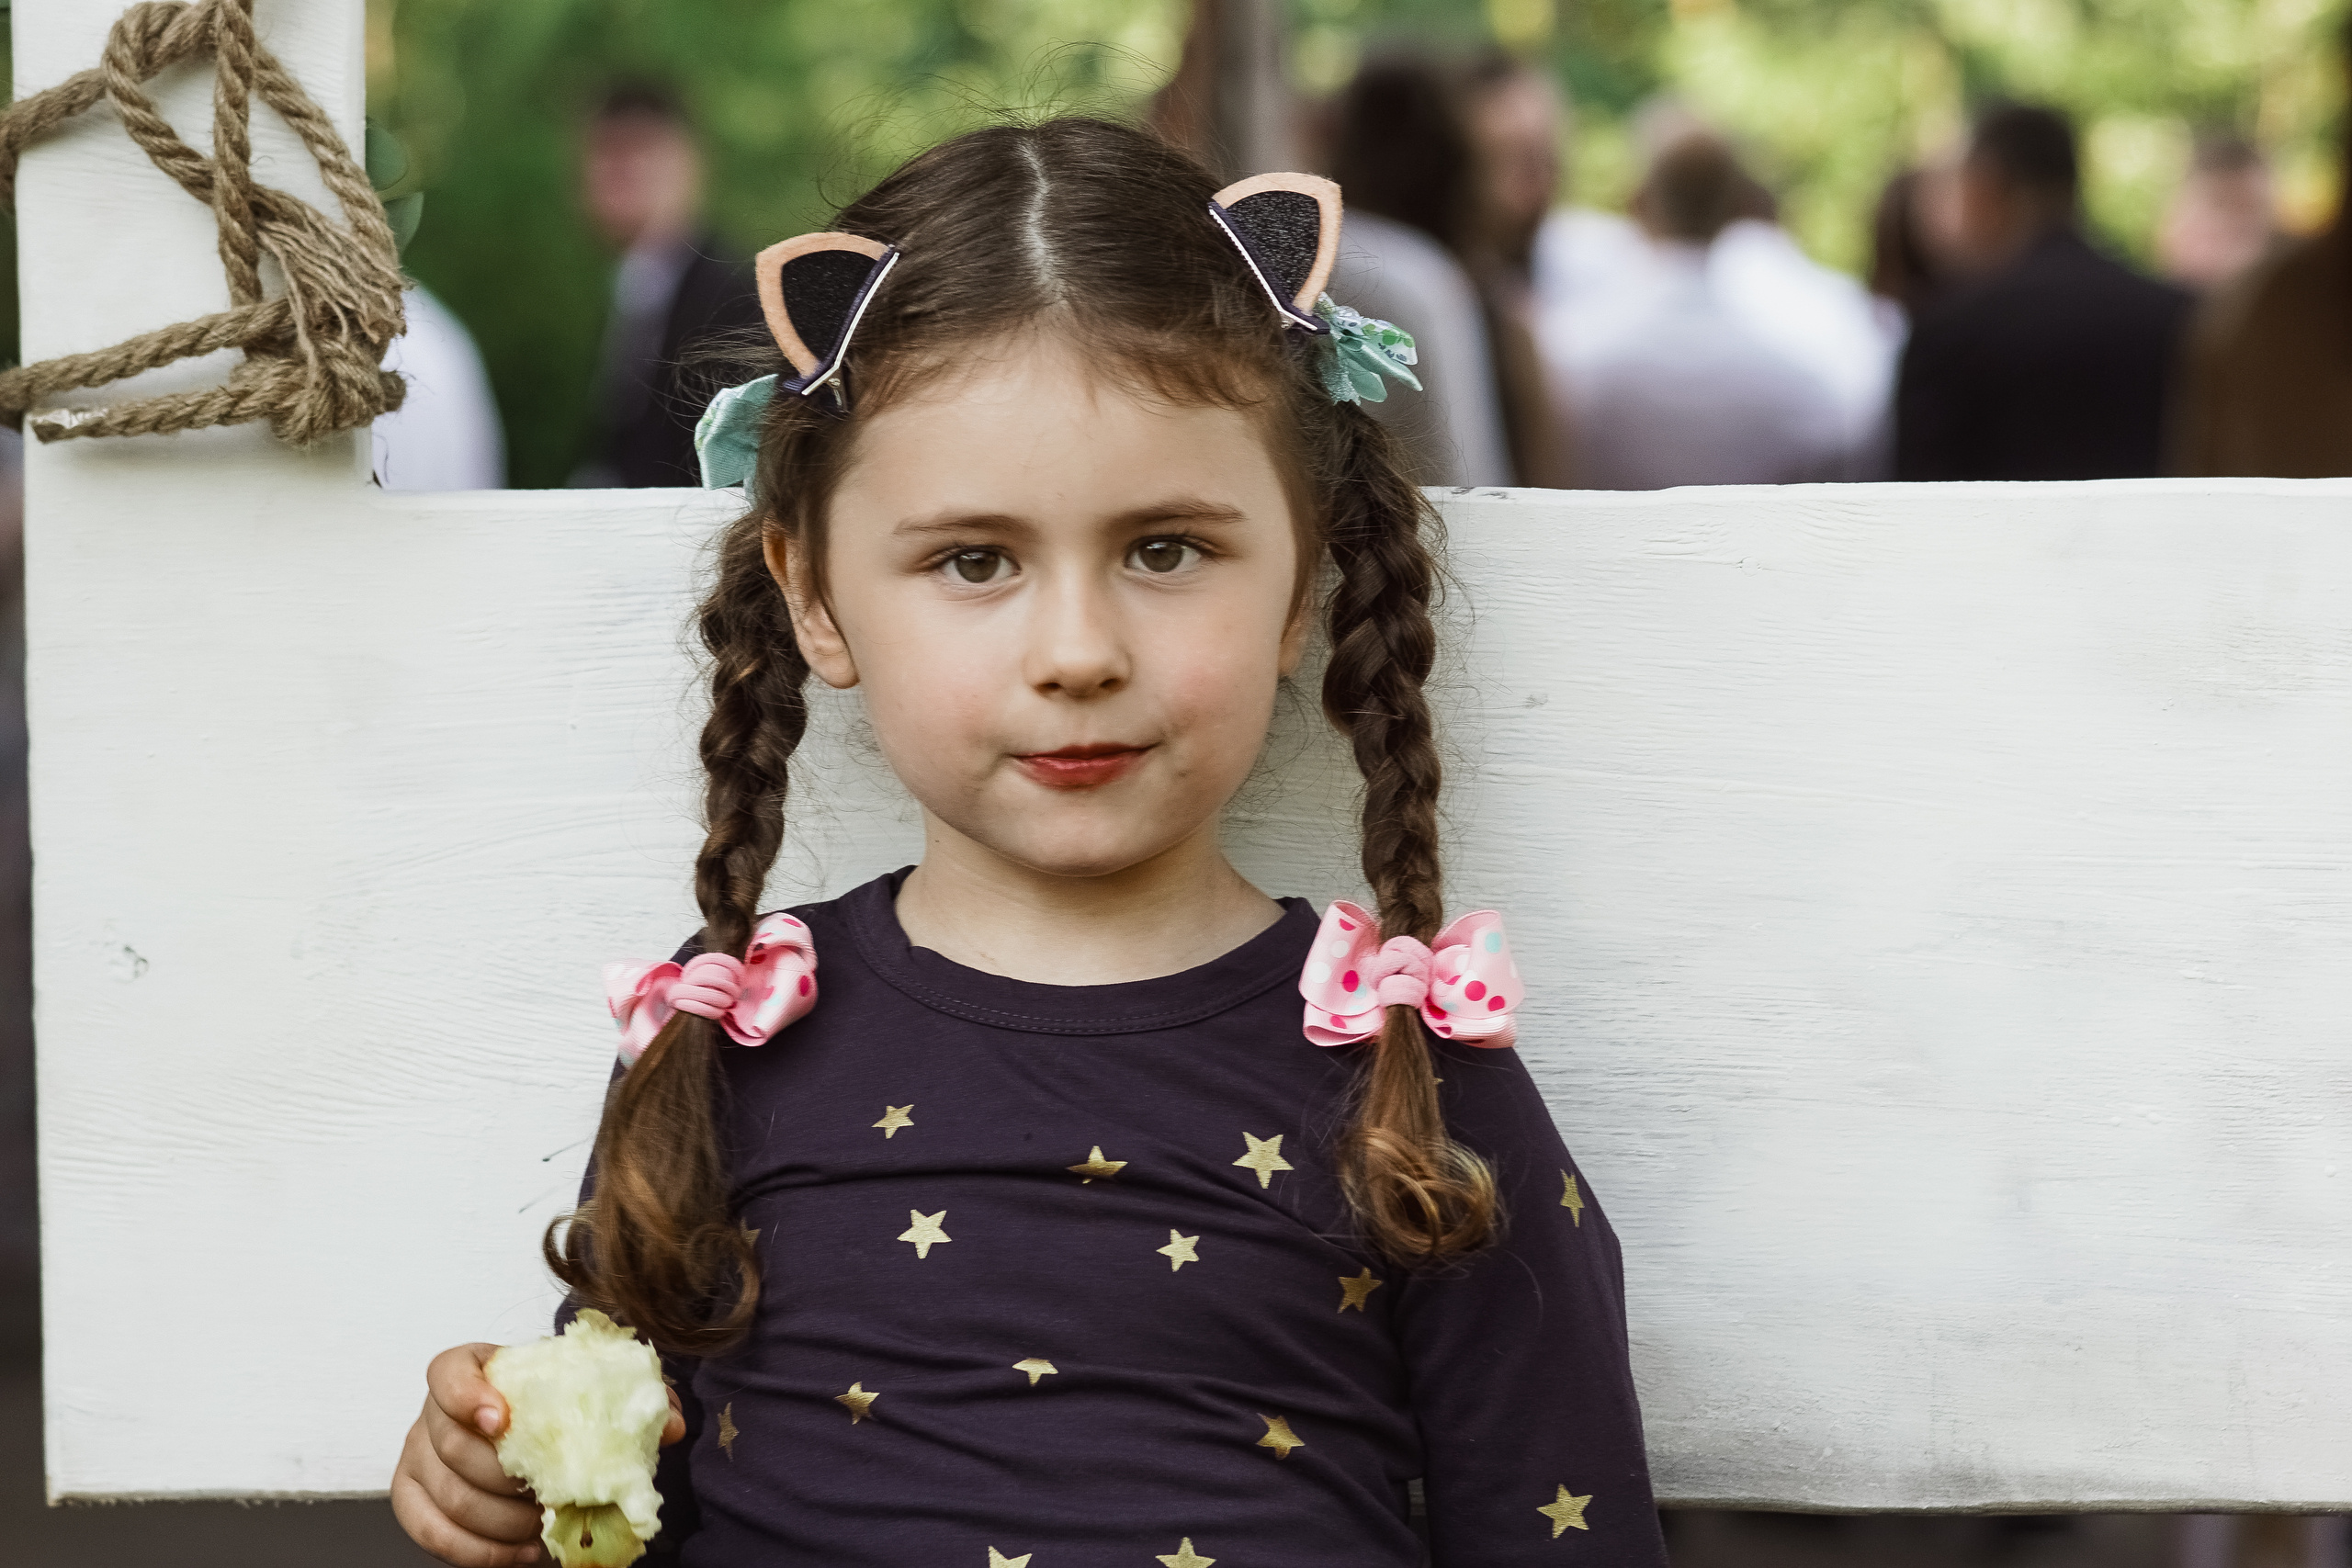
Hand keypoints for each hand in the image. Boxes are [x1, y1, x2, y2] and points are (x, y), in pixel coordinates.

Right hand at [390, 1341, 686, 1566]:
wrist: (527, 1423)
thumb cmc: (556, 1403)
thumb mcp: (593, 1389)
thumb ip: (631, 1399)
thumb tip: (670, 1425)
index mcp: (472, 1369)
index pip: (450, 1373)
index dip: (468, 1396)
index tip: (502, 1419)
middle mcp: (434, 1412)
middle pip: (454, 1448)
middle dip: (508, 1480)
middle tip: (551, 1496)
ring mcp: (418, 1456)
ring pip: (448, 1497)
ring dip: (501, 1522)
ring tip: (544, 1529)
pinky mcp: (412, 1498)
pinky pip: (431, 1533)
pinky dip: (478, 1551)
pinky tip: (522, 1552)